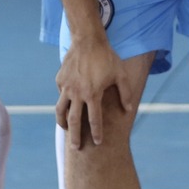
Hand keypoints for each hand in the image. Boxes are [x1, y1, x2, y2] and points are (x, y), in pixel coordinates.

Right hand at [54, 32, 128, 147]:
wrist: (87, 40)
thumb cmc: (107, 57)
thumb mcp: (120, 75)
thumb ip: (125, 93)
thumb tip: (128, 109)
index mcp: (93, 94)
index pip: (94, 120)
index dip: (97, 133)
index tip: (98, 143)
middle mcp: (77, 93)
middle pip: (74, 121)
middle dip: (75, 137)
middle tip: (76, 148)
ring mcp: (66, 87)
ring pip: (60, 110)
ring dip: (63, 123)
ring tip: (66, 130)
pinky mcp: (60, 80)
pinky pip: (61, 95)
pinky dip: (63, 102)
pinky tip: (68, 105)